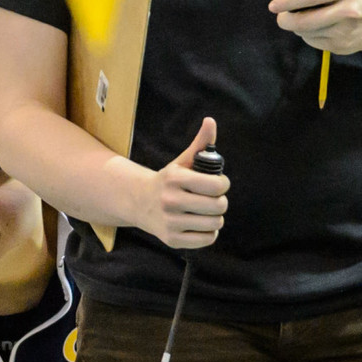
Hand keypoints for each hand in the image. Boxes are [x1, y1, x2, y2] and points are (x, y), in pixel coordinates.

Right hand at [137, 115, 227, 250]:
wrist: (138, 202)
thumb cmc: (168, 181)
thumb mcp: (182, 161)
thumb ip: (200, 144)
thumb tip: (211, 121)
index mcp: (176, 179)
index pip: (217, 185)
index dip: (223, 184)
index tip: (218, 184)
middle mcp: (171, 201)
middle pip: (218, 206)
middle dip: (220, 202)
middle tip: (214, 200)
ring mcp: (170, 222)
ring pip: (215, 224)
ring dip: (216, 218)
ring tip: (208, 213)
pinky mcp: (172, 239)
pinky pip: (206, 240)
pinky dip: (209, 233)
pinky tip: (202, 225)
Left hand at [271, 0, 361, 53]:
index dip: (289, 1)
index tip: (273, 5)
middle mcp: (348, 9)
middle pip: (306, 20)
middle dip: (287, 21)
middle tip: (280, 19)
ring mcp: (344, 30)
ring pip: (308, 32)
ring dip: (298, 28)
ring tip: (301, 20)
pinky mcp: (341, 45)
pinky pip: (314, 42)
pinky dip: (308, 36)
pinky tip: (314, 29)